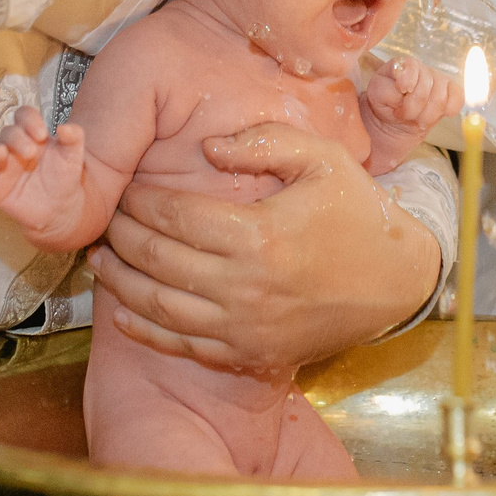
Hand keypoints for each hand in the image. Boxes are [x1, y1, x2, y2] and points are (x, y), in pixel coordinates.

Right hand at [0, 106, 89, 245]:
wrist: (61, 207)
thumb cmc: (64, 176)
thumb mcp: (73, 155)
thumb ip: (74, 138)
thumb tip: (65, 127)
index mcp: (32, 134)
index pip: (24, 116)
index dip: (29, 120)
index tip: (42, 133)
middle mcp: (14, 147)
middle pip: (8, 133)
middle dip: (17, 139)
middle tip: (32, 153)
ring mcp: (3, 168)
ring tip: (0, 155)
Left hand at [88, 123, 439, 373]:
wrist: (396, 282)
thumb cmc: (357, 213)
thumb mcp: (323, 159)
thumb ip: (263, 143)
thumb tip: (206, 149)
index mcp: (259, 235)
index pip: (175, 215)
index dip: (141, 200)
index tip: (126, 187)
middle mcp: (245, 286)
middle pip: (157, 259)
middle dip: (120, 235)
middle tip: (104, 217)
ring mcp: (245, 326)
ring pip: (159, 306)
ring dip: (119, 282)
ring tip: (99, 258)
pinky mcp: (249, 353)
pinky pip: (183, 344)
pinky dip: (146, 329)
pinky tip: (123, 310)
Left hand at [364, 54, 454, 134]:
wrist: (397, 121)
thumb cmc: (386, 105)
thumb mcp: (377, 98)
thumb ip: (385, 91)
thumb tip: (401, 90)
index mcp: (402, 64)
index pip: (410, 66)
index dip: (406, 82)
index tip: (399, 96)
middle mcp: (422, 68)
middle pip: (424, 89)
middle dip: (411, 109)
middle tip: (402, 115)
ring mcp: (439, 79)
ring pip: (440, 99)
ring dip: (425, 116)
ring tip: (415, 119)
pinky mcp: (452, 91)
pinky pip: (457, 101)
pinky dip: (446, 112)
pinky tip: (433, 116)